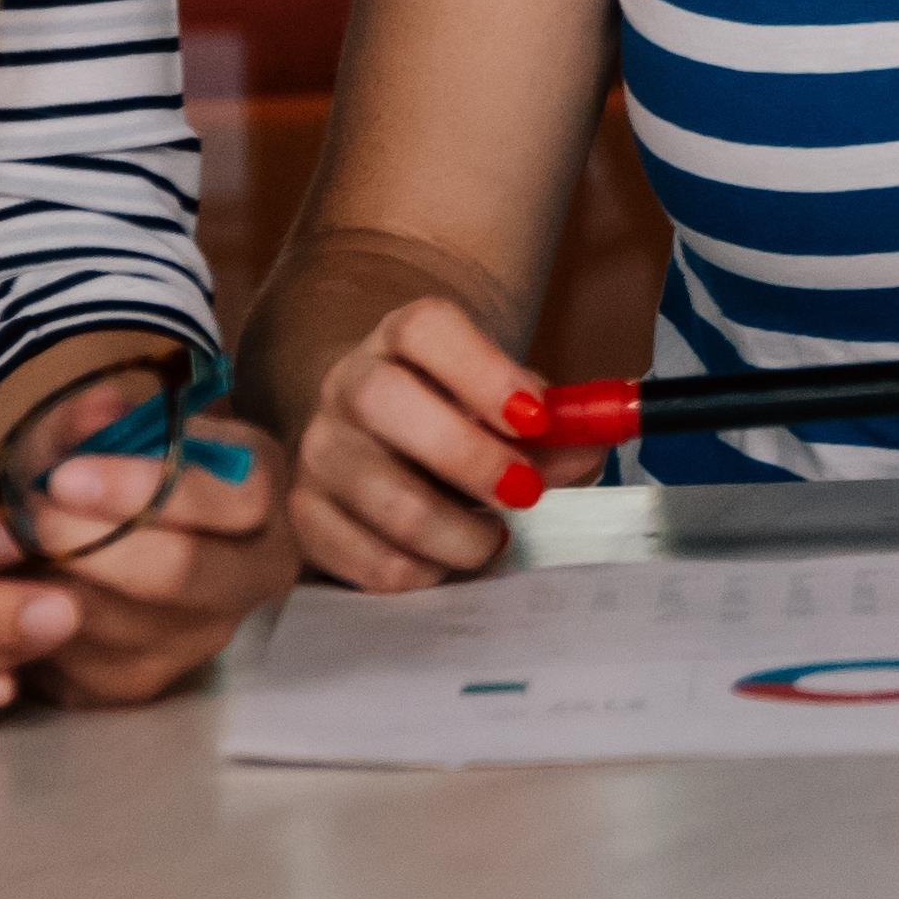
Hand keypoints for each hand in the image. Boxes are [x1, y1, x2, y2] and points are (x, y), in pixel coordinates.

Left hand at [0, 383, 298, 707]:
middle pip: (179, 570)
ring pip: (119, 620)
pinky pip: (78, 660)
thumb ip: (101, 418)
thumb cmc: (133, 474)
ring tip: (5, 547)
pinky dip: (35, 621)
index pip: (230, 500)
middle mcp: (252, 577)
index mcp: (264, 499)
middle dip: (93, 542)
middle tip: (28, 516)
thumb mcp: (129, 431)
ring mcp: (200, 639)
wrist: (138, 540)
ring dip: (52, 581)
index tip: (67, 475)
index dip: (146, 488)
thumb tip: (93, 414)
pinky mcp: (141, 683)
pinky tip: (10, 587)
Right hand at [290, 289, 573, 594]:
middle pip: (385, 400)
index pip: (425, 328)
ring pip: (378, 492)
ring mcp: (318, 451)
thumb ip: (556, 425)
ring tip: (493, 540)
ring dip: (453, 530)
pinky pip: (357, 556)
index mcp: (402, 338)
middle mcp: (348, 384)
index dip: (483, 371)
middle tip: (525, 492)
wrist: (380, 438)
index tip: (537, 418)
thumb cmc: (460, 418)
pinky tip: (445, 562)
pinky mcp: (304, 515)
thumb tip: (593, 445)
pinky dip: (415, 569)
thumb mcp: (511, 407)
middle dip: (468, 456)